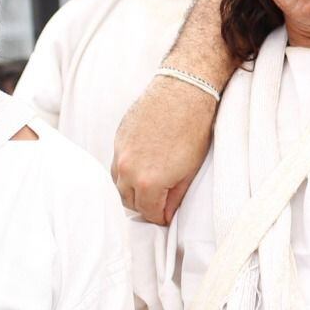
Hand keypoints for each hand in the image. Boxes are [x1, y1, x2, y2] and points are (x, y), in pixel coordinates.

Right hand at [111, 74, 217, 224]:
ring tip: (150, 187)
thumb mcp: (190, 170)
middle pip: (129, 202)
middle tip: (160, 204)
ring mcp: (119, 153)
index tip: (166, 216)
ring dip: (132, 190)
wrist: (183, 91)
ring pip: (119, 184)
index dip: (160, 217)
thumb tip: (167, 213)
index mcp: (147, 182)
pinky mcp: (117, 138)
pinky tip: (141, 167)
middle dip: (145, 206)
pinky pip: (116, 165)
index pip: (148, 213)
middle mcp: (127, 170)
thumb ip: (175, 196)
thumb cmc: (193, 129)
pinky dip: (126, 172)